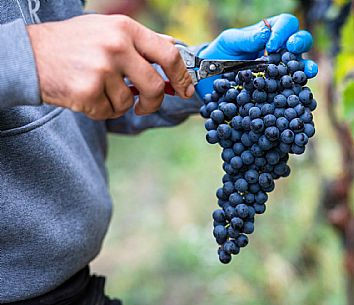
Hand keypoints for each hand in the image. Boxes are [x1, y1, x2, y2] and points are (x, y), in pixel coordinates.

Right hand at [27, 14, 194, 119]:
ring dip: (118, 104)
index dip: (182, 76)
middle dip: (153, 101)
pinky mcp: (87, 91)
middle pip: (155, 86)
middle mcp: (116, 46)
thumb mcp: (108, 29)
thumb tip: (175, 49)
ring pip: (128, 102)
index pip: (169, 54)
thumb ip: (142, 41)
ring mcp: (101, 69)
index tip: (186, 89)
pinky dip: (101, 110)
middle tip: (144, 105)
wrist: (30, 54)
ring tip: (99, 90)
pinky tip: (86, 95)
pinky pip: (108, 112)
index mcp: (125, 28)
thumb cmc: (75, 43)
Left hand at [196, 13, 317, 96]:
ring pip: (302, 64)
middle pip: (300, 41)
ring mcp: (282, 70)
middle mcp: (280, 49)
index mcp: (270, 32)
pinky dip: (298, 89)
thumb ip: (246, 38)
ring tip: (308, 72)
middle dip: (300, 43)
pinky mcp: (279, 89)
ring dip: (307, 67)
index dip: (283, 31)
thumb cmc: (221, 54)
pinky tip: (300, 91)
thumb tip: (266, 35)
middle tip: (292, 49)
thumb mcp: (229, 42)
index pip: (286, 24)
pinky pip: (293, 87)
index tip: (271, 44)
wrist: (211, 78)